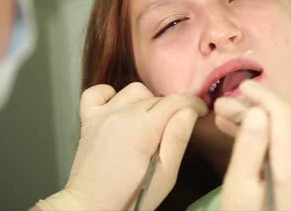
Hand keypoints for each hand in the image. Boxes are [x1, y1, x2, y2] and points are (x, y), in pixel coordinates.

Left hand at [61, 82, 206, 209]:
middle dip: (172, 108)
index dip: (194, 103)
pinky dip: (111, 95)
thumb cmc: (132, 198)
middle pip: (157, 97)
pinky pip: (97, 92)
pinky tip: (120, 110)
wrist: (92, 209)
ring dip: (147, 102)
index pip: (175, 101)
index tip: (202, 112)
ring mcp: (102, 115)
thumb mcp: (166, 175)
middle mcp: (120, 115)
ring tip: (150, 124)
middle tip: (176, 130)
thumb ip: (178, 139)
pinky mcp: (88, 120)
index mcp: (141, 128)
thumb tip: (189, 111)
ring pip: (134, 91)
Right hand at [214, 80, 290, 209]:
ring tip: (220, 114)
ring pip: (276, 135)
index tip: (240, 85)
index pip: (282, 115)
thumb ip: (249, 149)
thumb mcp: (239, 191)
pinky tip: (234, 131)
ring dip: (250, 122)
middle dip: (250, 108)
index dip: (262, 95)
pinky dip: (256, 138)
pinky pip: (276, 150)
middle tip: (218, 104)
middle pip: (279, 124)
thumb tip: (256, 110)